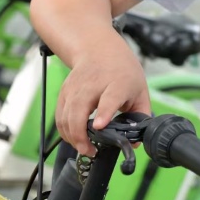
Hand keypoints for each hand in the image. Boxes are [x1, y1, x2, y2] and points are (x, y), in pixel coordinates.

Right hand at [56, 42, 150, 156]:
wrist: (99, 50)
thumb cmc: (122, 72)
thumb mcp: (139, 91)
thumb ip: (140, 116)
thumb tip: (135, 142)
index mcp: (117, 83)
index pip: (109, 98)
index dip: (104, 113)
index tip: (99, 125)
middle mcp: (94, 84)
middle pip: (79, 108)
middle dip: (80, 133)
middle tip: (89, 150)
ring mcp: (76, 87)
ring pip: (66, 114)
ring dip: (71, 136)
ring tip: (84, 148)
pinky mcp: (64, 92)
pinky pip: (60, 115)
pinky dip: (64, 130)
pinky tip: (74, 139)